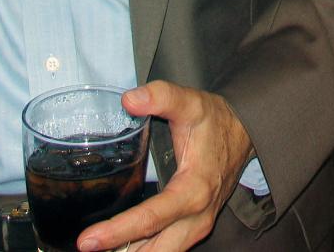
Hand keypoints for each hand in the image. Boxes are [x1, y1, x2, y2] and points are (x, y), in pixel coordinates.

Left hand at [77, 81, 252, 251]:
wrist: (246, 132)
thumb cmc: (216, 120)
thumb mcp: (191, 103)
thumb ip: (161, 97)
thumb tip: (129, 99)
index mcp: (193, 191)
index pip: (150, 219)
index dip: (117, 232)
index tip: (88, 241)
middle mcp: (197, 217)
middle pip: (154, 251)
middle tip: (86, 247)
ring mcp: (198, 227)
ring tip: (100, 249)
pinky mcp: (196, 228)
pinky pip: (167, 250)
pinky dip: (144, 251)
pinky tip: (121, 247)